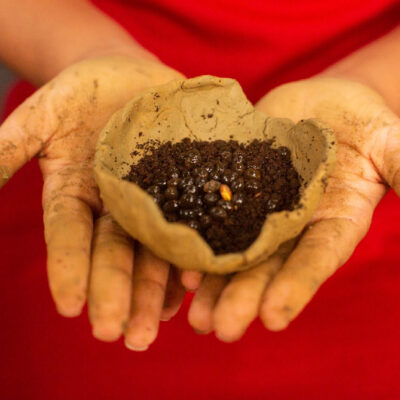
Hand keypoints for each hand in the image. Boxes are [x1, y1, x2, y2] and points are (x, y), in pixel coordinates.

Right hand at [0, 55, 184, 348]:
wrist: (129, 79)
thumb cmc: (82, 94)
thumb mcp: (43, 115)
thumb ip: (11, 148)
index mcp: (75, 194)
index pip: (68, 237)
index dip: (67, 269)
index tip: (70, 306)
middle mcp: (113, 207)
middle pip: (112, 255)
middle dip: (116, 293)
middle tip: (121, 336)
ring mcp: (151, 199)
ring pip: (150, 251)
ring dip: (155, 290)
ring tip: (156, 326)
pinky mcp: (184, 186)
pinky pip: (188, 224)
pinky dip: (190, 255)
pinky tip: (195, 283)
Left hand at [187, 77, 399, 340]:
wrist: (322, 106)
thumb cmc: (366, 124)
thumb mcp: (395, 143)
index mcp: (333, 222)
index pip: (316, 260)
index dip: (296, 287)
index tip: (273, 319)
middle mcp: (293, 225)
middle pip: (268, 265)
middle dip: (244, 296)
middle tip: (220, 329)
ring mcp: (260, 207)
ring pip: (236, 250)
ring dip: (214, 283)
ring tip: (195, 315)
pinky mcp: (235, 184)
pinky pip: (215, 214)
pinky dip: (198, 239)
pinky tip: (180, 264)